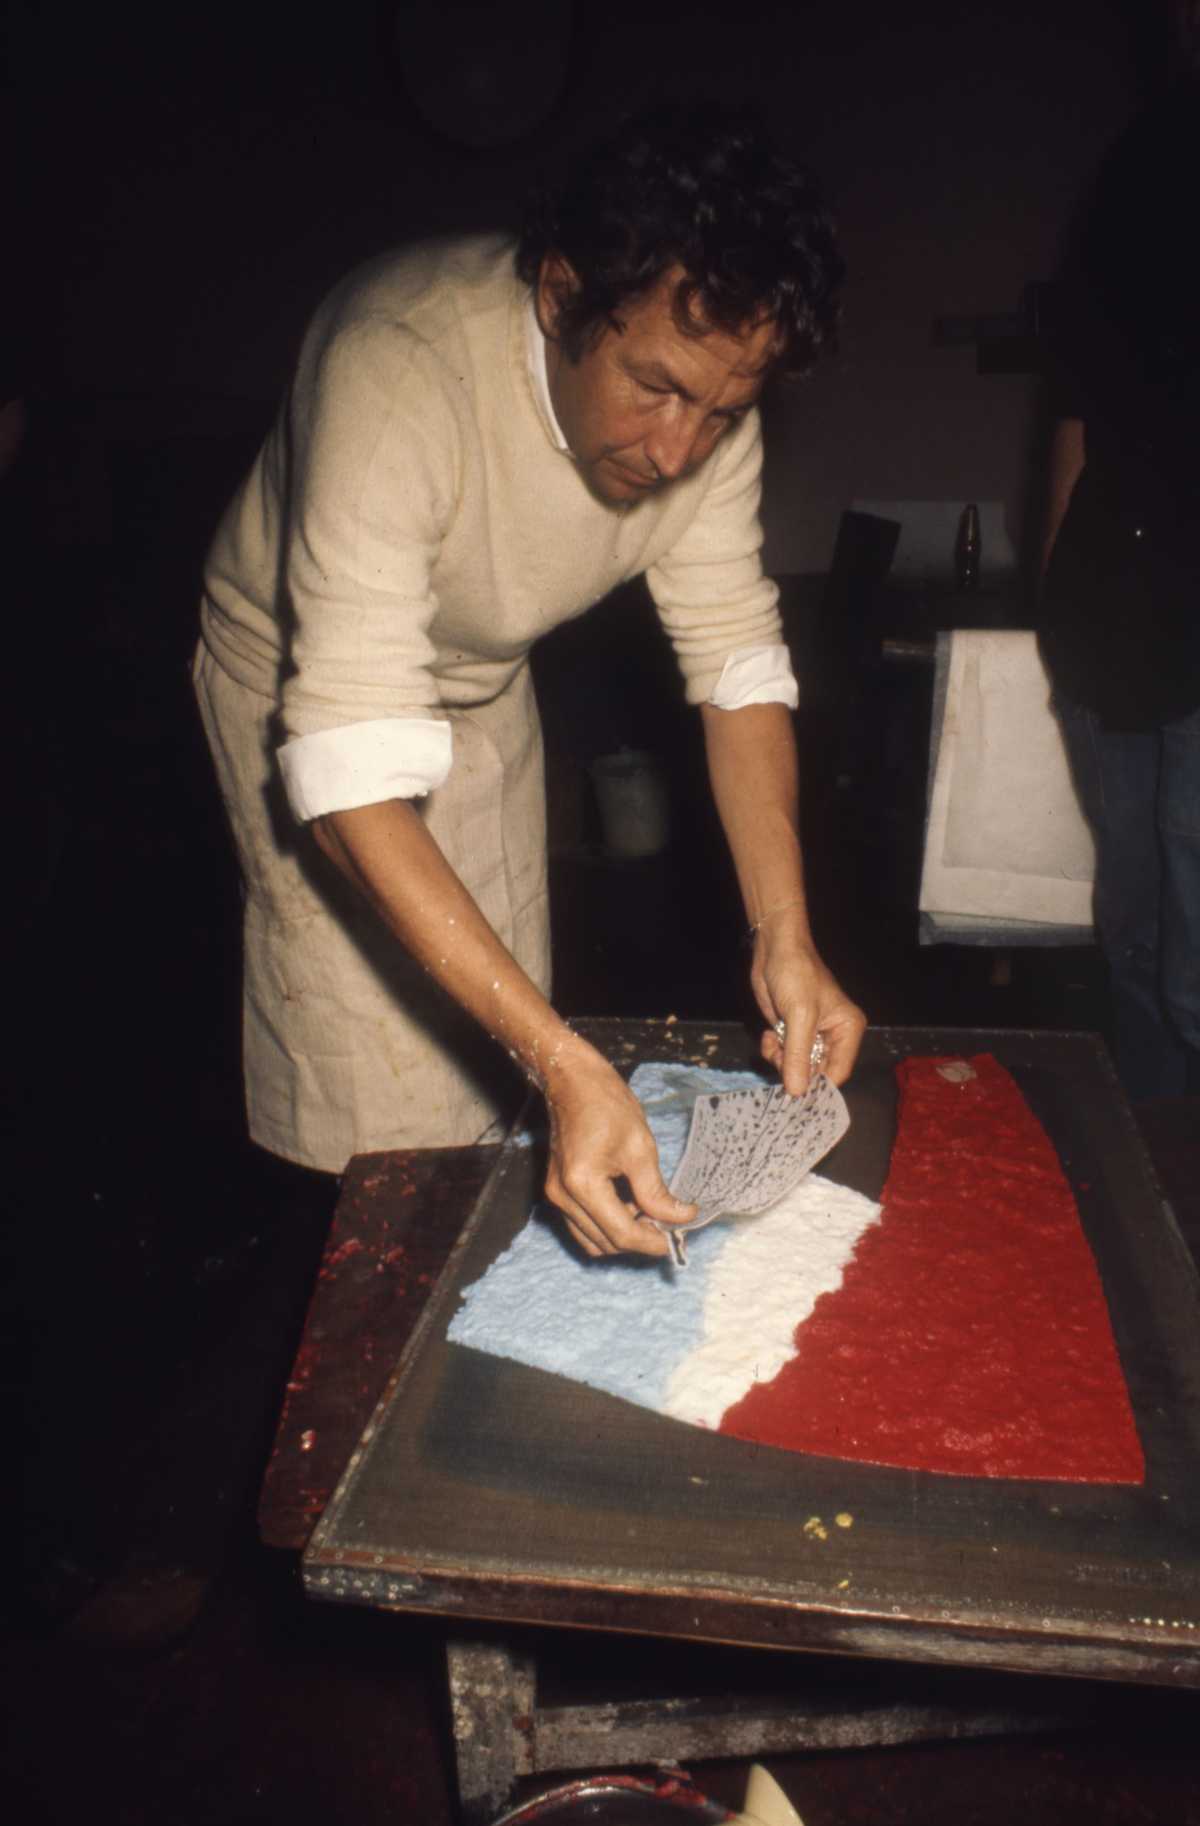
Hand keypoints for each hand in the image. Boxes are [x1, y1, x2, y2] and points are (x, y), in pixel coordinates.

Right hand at [542, 1042, 694, 1257]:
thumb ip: (657, 1191)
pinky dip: (606, 1225)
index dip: (652, 1242)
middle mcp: (563, 1197)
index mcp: (583, 1184)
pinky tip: (628, 1205)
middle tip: (668, 1225)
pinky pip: (582, 1225)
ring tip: (648, 1214)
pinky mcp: (557, 1190)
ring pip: (592, 1240)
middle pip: (605, 1243)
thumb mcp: (640, 1146)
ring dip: (621, 1236)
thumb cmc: (607, 1104)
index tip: (677, 1239)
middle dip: (639, 1240)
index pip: (621, 1233)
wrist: (572, 1080)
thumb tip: (682, 1218)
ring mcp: (556, 1195)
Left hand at [752, 925, 865, 1095]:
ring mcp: (811, 1035)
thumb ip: (798, 1055)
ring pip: (797, 1066)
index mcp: (848, 1030)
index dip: (817, 1084)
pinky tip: (768, 1035)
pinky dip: (773, 1050)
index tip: (795, 1093)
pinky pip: (784, 1054)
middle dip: (795, 1071)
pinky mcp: (791, 1031)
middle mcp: (833, 1036)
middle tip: (779, 1059)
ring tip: (772, 1042)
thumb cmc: (796, 975)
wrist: (775, 949)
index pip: (837, 1072)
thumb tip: (797, 1091)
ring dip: (781, 1060)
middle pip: (816, 1072)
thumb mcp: (799, 1016)